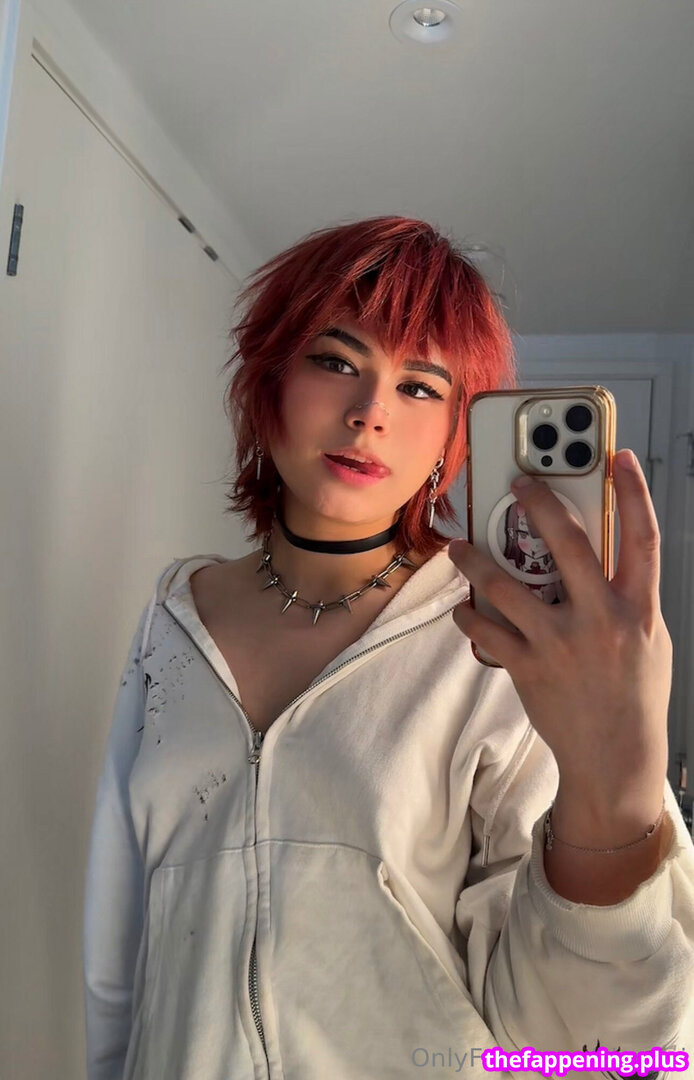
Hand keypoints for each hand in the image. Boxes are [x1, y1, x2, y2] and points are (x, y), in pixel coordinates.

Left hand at [447, 449, 671, 806]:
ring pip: (507, 584)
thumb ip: (626, 596)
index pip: (642, 538)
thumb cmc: (634, 695)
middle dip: (538, 503)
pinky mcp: (529, 667)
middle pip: (567, 544)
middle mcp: (601, 620)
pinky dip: (469, 615)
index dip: (632, 493)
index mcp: (638, 610)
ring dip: (477, 561)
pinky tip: (464, 607)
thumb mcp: (648, 639)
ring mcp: (562, 643)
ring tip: (460, 548)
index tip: (616, 457)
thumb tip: (596, 554)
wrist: (616, 758)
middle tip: (516, 482)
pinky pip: (486, 630)